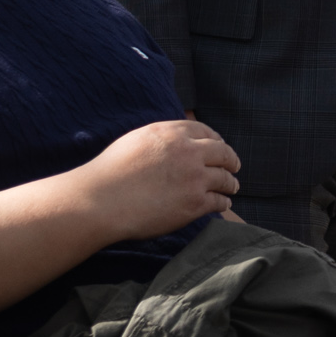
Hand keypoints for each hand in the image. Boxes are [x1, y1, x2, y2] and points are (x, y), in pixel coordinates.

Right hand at [72, 120, 238, 240]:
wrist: (100, 201)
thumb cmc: (110, 173)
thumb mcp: (137, 140)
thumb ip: (161, 139)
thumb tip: (176, 141)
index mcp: (171, 133)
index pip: (205, 131)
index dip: (216, 140)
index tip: (221, 146)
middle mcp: (187, 152)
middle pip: (223, 153)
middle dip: (231, 160)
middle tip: (235, 166)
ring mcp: (193, 178)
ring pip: (225, 178)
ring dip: (231, 183)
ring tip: (233, 186)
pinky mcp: (194, 203)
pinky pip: (219, 201)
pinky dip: (223, 202)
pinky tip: (223, 204)